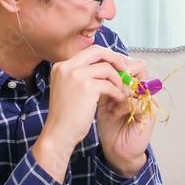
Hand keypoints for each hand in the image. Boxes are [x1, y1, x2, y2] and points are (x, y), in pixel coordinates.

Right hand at [33, 46, 129, 181]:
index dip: (106, 56)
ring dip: (118, 80)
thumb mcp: (69, 89)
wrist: (58, 134)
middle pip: (98, 51)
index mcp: (61, 66)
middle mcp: (67, 66)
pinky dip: (117, 92)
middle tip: (125, 71)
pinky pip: (110, 85)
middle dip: (115, 59)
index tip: (116, 66)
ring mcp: (75, 75)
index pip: (89, 51)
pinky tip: (118, 101)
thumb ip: (82, 76)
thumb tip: (106, 66)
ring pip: (107, 68)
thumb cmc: (66, 116)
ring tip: (120, 92)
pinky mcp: (86, 87)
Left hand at [95, 55, 155, 176]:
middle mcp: (144, 90)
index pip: (130, 62)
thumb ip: (103, 82)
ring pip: (137, 83)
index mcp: (133, 85)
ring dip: (120, 91)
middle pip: (139, 67)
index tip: (100, 75)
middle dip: (119, 74)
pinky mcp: (150, 114)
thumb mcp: (102, 99)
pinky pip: (137, 101)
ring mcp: (149, 101)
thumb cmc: (109, 126)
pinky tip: (114, 113)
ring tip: (110, 102)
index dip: (114, 64)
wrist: (116, 149)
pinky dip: (123, 106)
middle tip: (106, 86)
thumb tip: (94, 63)